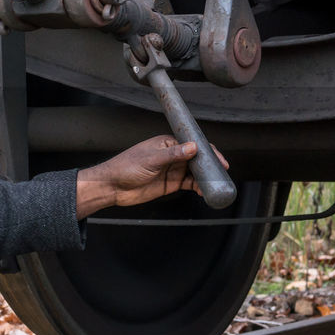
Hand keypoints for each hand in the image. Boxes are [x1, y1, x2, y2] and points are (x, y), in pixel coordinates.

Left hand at [74, 135, 227, 217]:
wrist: (112, 186)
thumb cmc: (125, 167)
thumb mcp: (150, 159)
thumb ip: (172, 155)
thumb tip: (193, 147)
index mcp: (167, 143)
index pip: (193, 144)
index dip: (208, 151)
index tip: (219, 160)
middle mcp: (173, 155)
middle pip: (198, 159)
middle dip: (211, 166)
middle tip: (222, 174)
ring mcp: (172, 169)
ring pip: (195, 172)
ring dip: (206, 178)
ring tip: (212, 186)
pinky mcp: (171, 183)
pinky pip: (189, 184)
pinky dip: (198, 187)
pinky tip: (204, 191)